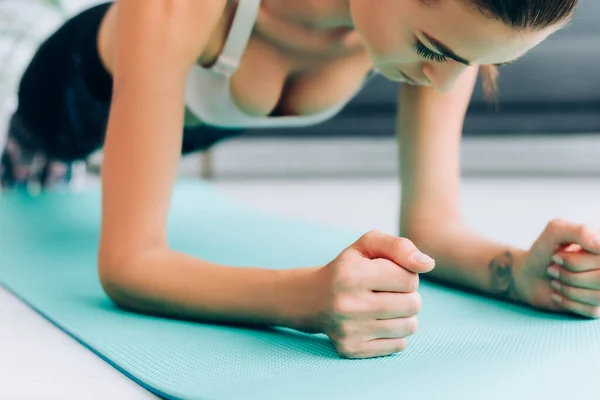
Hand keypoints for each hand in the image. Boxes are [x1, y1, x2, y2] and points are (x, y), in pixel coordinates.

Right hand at [311, 230, 434, 358]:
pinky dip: (395, 333)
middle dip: (408, 295)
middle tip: (389, 291)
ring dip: (404, 315)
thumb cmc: (350, 266)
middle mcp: (348, 305)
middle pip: (413, 304)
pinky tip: (378, 322)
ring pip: (409, 327)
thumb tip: (429, 264)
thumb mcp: (369, 245)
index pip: (410, 279)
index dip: (406, 274)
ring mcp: (349, 330)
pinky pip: (399, 345)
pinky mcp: (351, 349)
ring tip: (386, 306)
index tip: (389, 274)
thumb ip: (400, 246)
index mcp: (352, 275)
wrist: (315, 298)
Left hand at [513, 219, 599, 317]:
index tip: (556, 256)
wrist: (528, 276)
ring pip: (599, 296)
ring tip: (556, 280)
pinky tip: (558, 294)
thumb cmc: (543, 252)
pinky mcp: (599, 306)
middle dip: (569, 275)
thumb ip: (578, 231)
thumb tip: (599, 243)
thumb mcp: (555, 232)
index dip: (576, 261)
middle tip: (553, 268)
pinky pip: (592, 310)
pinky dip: (568, 302)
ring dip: (568, 289)